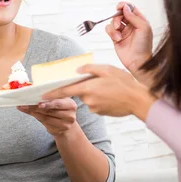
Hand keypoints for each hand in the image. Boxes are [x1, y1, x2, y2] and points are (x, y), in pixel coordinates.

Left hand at [18, 98, 77, 135]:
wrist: (66, 121)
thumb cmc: (60, 108)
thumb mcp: (58, 100)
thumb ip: (48, 97)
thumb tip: (31, 92)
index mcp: (71, 104)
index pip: (58, 103)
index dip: (48, 103)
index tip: (39, 103)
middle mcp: (70, 115)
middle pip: (50, 111)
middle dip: (36, 107)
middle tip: (26, 104)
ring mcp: (65, 125)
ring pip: (46, 118)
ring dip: (34, 113)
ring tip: (25, 108)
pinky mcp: (59, 131)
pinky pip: (45, 124)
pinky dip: (37, 118)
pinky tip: (32, 114)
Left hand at [42, 64, 157, 120]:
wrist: (138, 100)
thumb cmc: (124, 83)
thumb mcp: (107, 69)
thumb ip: (90, 69)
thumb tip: (77, 70)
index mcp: (88, 88)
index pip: (65, 91)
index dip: (53, 93)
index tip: (42, 95)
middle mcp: (88, 100)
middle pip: (79, 92)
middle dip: (85, 87)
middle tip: (100, 82)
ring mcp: (94, 108)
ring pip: (88, 98)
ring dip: (94, 92)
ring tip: (109, 88)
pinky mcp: (100, 112)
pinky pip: (95, 104)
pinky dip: (100, 99)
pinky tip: (111, 95)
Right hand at [105, 2, 153, 78]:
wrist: (138, 61)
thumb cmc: (144, 46)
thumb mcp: (143, 28)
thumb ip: (134, 16)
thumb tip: (125, 8)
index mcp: (139, 21)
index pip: (130, 8)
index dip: (124, 6)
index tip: (119, 7)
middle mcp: (130, 25)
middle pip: (119, 14)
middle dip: (117, 18)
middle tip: (119, 25)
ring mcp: (123, 31)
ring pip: (113, 21)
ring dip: (114, 27)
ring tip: (118, 35)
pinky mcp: (115, 38)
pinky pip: (109, 29)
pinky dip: (111, 33)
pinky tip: (117, 39)